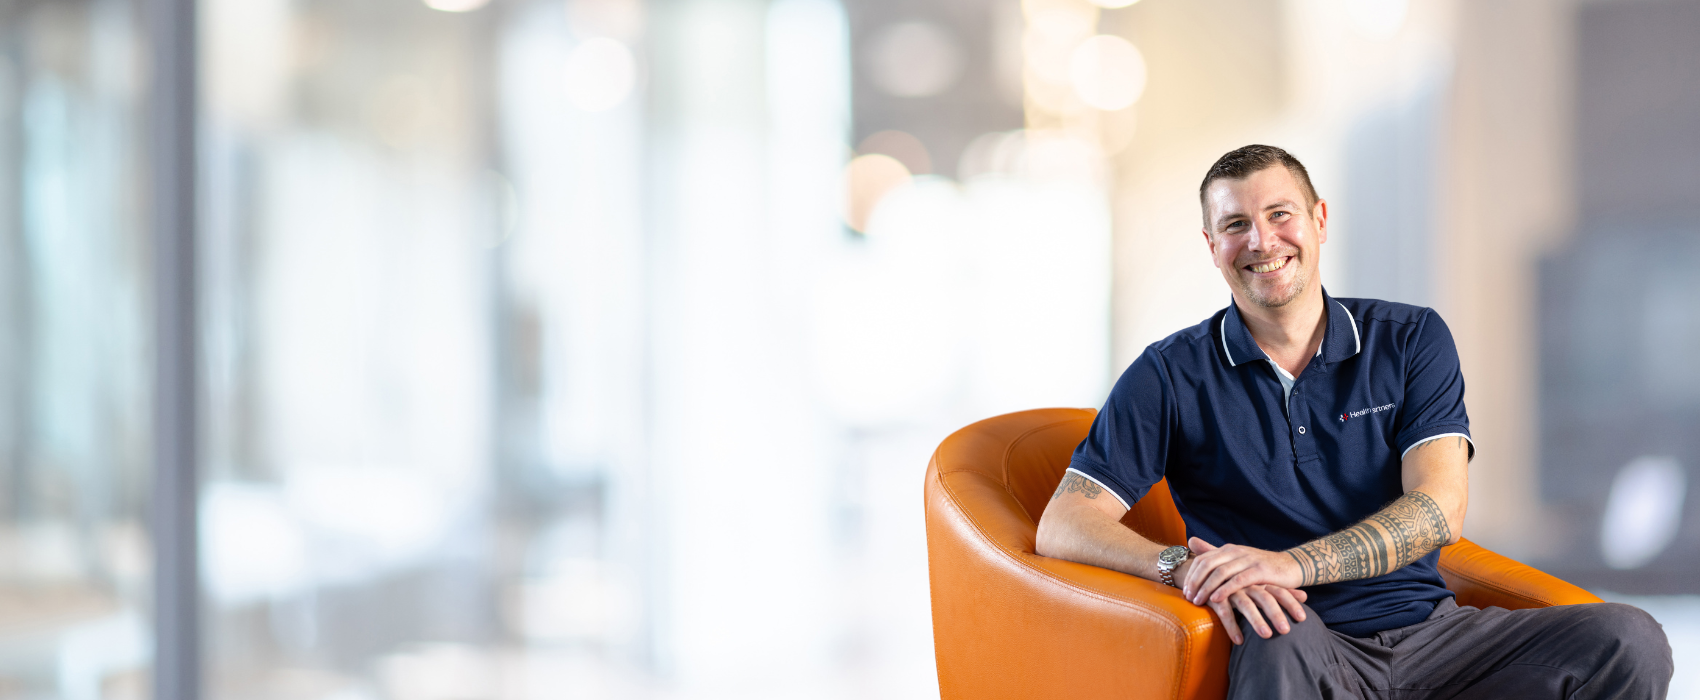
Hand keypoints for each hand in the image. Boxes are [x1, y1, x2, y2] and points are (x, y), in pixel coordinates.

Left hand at [1181, 537, 1303, 606]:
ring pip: (1220, 572)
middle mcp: (1236, 552)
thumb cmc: (1261, 567)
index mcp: (1229, 549)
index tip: (1183, 590)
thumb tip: (1190, 540)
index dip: (1191, 575)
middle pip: (1208, 564)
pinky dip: (1225, 589)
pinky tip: (1216, 599)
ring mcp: (1248, 560)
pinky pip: (1238, 580)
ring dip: (1206, 588)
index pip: (1203, 559)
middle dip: (1195, 581)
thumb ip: (1214, 552)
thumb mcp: (1237, 560)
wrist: (1292, 567)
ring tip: (1197, 601)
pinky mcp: (1260, 571)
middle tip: (1187, 597)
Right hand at [1202, 583, 1307, 644]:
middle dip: (1276, 614)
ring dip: (1256, 621)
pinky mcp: (1215, 596)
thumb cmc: (1238, 581)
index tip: (1303, 618)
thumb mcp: (1260, 584)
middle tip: (1286, 631)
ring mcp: (1231, 589)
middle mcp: (1247, 584)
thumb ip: (1281, 590)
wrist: (1205, 569)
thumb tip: (1306, 596)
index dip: (1291, 602)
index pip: (1279, 590)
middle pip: (1265, 598)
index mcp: (1259, 581)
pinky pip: (1223, 612)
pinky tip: (1239, 641)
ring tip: (1267, 636)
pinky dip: (1231, 626)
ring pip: (1246, 605)